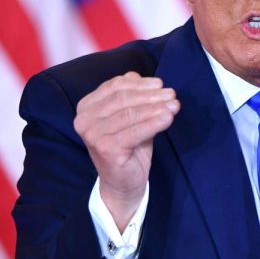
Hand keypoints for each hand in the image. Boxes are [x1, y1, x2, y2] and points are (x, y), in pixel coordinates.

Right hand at [73, 71, 179, 229]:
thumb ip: (130, 96)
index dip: (140, 83)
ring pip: (131, 114)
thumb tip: (137, 75)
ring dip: (156, 107)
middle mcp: (84, 119)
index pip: (115, 86)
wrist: (122, 184)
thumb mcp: (128, 116)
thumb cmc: (127, 146)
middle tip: (172, 94)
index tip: (160, 84)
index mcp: (87, 106)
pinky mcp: (106, 148)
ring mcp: (93, 134)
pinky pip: (136, 131)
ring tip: (175, 105)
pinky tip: (168, 118)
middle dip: (151, 95)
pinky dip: (154, 123)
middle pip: (124, 98)